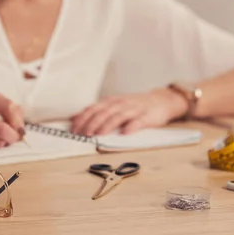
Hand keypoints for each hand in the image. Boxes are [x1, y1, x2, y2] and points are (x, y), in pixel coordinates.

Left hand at [70, 88, 188, 135]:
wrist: (160, 100)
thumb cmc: (133, 106)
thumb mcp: (113, 105)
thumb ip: (95, 111)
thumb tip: (74, 118)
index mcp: (111, 101)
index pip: (93, 109)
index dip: (83, 118)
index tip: (73, 128)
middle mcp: (120, 104)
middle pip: (103, 112)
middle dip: (92, 123)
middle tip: (84, 133)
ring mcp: (134, 109)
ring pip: (118, 116)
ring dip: (107, 125)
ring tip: (99, 134)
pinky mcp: (146, 117)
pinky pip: (138, 122)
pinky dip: (131, 127)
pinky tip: (124, 133)